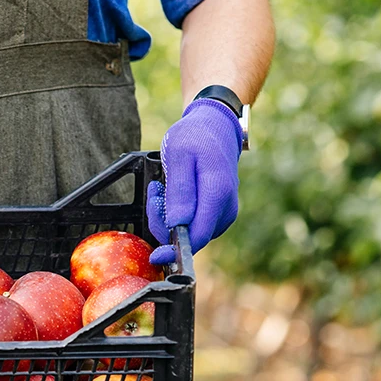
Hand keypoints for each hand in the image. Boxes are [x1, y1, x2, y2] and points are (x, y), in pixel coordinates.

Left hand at [146, 98, 242, 264]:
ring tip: (161, 188)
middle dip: (164, 224)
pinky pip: (192, 225)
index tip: (155, 253)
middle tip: (155, 193)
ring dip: (168, 218)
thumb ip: (180, 191)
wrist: (215, 127)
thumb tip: (177, 224)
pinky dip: (177, 215)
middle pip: (190, 238)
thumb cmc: (195, 138)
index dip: (175, 250)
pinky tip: (171, 194)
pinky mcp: (217, 214)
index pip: (197, 236)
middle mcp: (225, 209)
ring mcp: (223, 213)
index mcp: (217, 194)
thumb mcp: (179, 156)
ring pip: (189, 233)